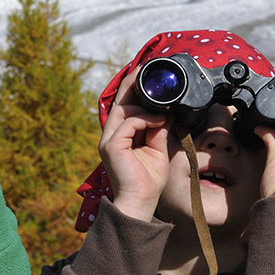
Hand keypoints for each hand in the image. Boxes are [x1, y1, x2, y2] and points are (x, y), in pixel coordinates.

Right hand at [98, 72, 173, 221]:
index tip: (146, 77)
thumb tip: (166, 113)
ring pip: (124, 110)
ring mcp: (109, 141)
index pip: (123, 107)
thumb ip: (159, 131)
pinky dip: (146, 119)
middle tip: (146, 71)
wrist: (140, 203)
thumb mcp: (157, 150)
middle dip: (132, 85)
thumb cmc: (147, 182)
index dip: (132, 90)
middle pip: (119, 102)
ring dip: (146, 108)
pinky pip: (129, 123)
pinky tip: (159, 122)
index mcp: (119, 137)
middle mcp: (111, 136)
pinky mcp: (112, 146)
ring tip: (163, 114)